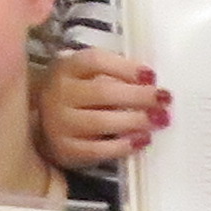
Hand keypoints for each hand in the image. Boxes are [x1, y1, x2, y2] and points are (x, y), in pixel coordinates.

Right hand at [36, 49, 166, 170]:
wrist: (46, 125)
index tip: (151, 76)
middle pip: (102, 92)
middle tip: (164, 99)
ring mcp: (59, 123)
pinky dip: (123, 145)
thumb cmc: (77, 94)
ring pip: (101, 121)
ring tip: (159, 120)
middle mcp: (58, 94)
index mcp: (66, 67)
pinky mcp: (66, 149)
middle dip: (138, 95)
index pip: (95, 61)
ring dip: (135, 120)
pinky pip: (98, 150)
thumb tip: (152, 81)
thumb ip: (113, 74)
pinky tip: (142, 140)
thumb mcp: (86, 75)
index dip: (126, 67)